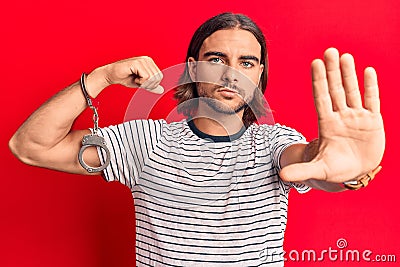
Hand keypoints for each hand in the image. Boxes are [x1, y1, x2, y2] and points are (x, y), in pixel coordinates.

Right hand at [90, 56, 163, 94]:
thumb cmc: (126, 77)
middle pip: (157, 78)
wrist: (112, 75)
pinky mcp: (137, 63)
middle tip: (138, 81)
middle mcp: (147, 59)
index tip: (142, 82)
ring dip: (143, 83)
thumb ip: (151, 86)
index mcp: (150, 62)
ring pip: (152, 78)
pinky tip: (133, 77)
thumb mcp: (142, 83)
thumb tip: (161, 90)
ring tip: (135, 78)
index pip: (160, 76)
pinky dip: (140, 82)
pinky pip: (146, 78)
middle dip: (148, 84)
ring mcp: (143, 60)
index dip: (152, 84)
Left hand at [280, 48, 384, 182]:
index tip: (315, 63)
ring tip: (345, 56)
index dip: (318, 81)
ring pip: (353, 91)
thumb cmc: (334, 169)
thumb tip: (282, 176)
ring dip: (350, 75)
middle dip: (332, 71)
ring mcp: (357, 117)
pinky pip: (372, 101)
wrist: (354, 172)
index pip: (321, 98)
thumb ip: (302, 171)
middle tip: (329, 51)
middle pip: (335, 90)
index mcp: (326, 124)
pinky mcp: (373, 121)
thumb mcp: (319, 170)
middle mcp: (341, 116)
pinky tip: (368, 71)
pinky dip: (371, 87)